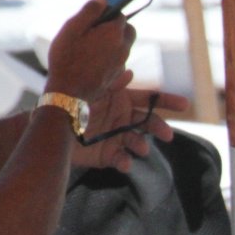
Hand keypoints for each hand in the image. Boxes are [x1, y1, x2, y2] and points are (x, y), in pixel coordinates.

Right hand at [45, 0, 136, 103]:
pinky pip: (118, 61)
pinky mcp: (117, 76)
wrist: (69, 92)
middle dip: (116, 26)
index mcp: (114, 33)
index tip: (96, 15)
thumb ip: (89, 12)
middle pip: (128, 31)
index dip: (108, 12)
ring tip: (90, 44)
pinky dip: (111, 56)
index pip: (120, 15)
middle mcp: (123, 48)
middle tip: (94, 28)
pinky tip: (95, 59)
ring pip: (124, 46)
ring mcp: (122, 63)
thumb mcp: (72, 28)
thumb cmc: (67, 58)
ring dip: (112, 42)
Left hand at [72, 76, 189, 172]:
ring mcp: (117, 137)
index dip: (167, 101)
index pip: (150, 99)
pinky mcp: (108, 155)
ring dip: (142, 146)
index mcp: (123, 100)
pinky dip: (125, 162)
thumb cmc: (70, 101)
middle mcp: (123, 118)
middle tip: (167, 135)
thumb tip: (130, 72)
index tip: (185, 104)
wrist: (49, 125)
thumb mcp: (92, 87)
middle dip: (160, 128)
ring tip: (140, 149)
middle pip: (149, 123)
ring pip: (138, 142)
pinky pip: (122, 159)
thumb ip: (111, 81)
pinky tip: (124, 162)